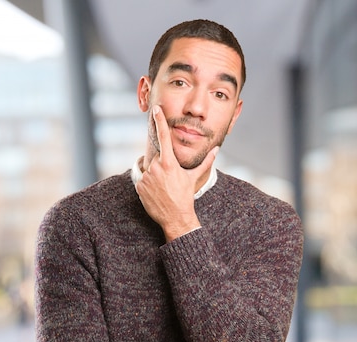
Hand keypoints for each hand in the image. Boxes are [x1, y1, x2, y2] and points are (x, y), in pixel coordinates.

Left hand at [135, 105, 217, 240]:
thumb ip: (206, 162)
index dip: (159, 121)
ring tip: (163, 187)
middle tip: (169, 179)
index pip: (163, 136)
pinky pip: (142, 179)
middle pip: (156, 158)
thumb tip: (217, 150)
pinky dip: (147, 183)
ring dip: (154, 175)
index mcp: (169, 163)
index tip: (156, 109)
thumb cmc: (186, 196)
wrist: (176, 217)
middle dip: (161, 165)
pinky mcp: (139, 186)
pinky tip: (156, 192)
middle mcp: (156, 167)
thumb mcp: (194, 177)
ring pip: (148, 168)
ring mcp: (146, 177)